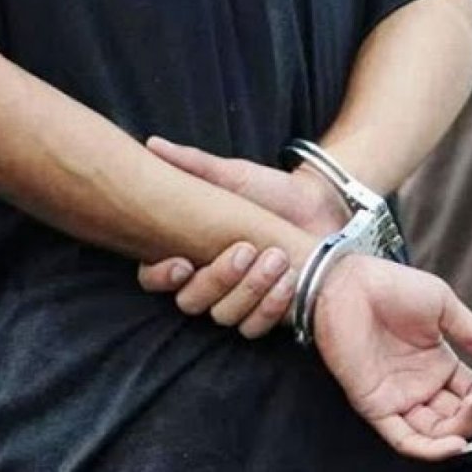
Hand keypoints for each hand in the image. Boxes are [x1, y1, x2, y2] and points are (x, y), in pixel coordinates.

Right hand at [137, 135, 349, 334]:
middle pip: (191, 301)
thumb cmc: (271, 192)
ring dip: (249, 290)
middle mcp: (209, 282)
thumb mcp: (234, 176)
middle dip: (219, 278)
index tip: (182, 263)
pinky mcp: (265, 315)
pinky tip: (289, 281)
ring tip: (276, 258)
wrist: (320, 208)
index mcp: (190, 251)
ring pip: (224, 315)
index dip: (160, 277)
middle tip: (246, 249)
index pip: (154, 278)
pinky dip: (270, 308)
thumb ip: (193, 166)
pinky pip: (254, 328)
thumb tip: (151, 144)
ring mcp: (236, 302)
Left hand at [314, 254, 471, 460]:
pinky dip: (431, 450)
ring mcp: (399, 397)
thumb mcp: (443, 305)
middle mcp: (421, 385)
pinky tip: (454, 443)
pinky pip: (404, 440)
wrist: (349, 284)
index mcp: (438, 363)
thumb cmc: (392, 287)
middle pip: (460, 417)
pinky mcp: (376, 406)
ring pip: (438, 433)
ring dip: (463, 428)